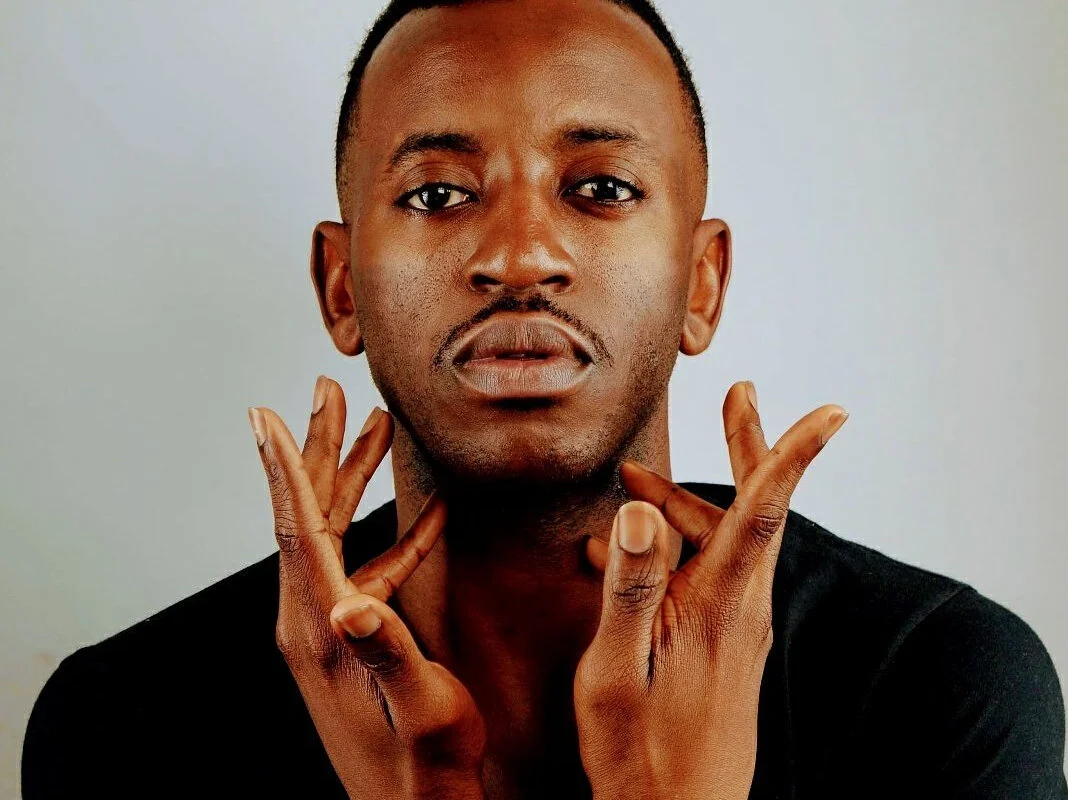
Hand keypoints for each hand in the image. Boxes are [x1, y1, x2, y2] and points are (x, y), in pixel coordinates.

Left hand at [248, 376, 485, 799]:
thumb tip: (353, 601)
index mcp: (321, 625)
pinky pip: (367, 566)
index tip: (264, 411)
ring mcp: (332, 625)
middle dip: (320, 448)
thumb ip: (386, 651)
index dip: (282, 465)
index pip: (296, 528)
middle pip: (309, 514)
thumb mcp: (417, 707)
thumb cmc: (425, 766)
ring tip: (376, 427)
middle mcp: (315, 617)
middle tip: (329, 391)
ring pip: (334, 532)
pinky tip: (430, 515)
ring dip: (352, 478)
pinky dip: (395, 533)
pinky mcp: (352, 635)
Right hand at [576, 381, 846, 799]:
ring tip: (628, 481)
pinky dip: (668, 548)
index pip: (766, 509)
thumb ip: (630, 585)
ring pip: (719, 539)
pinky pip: (703, 573)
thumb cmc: (639, 750)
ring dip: (678, 503)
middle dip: (749, 444)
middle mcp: (741, 607)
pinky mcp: (722, 641)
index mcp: (722, 604)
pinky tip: (617, 554)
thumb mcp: (617, 668)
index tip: (832, 410)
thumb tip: (641, 508)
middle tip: (739, 390)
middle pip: (755, 507)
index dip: (796, 452)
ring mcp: (734, 625)